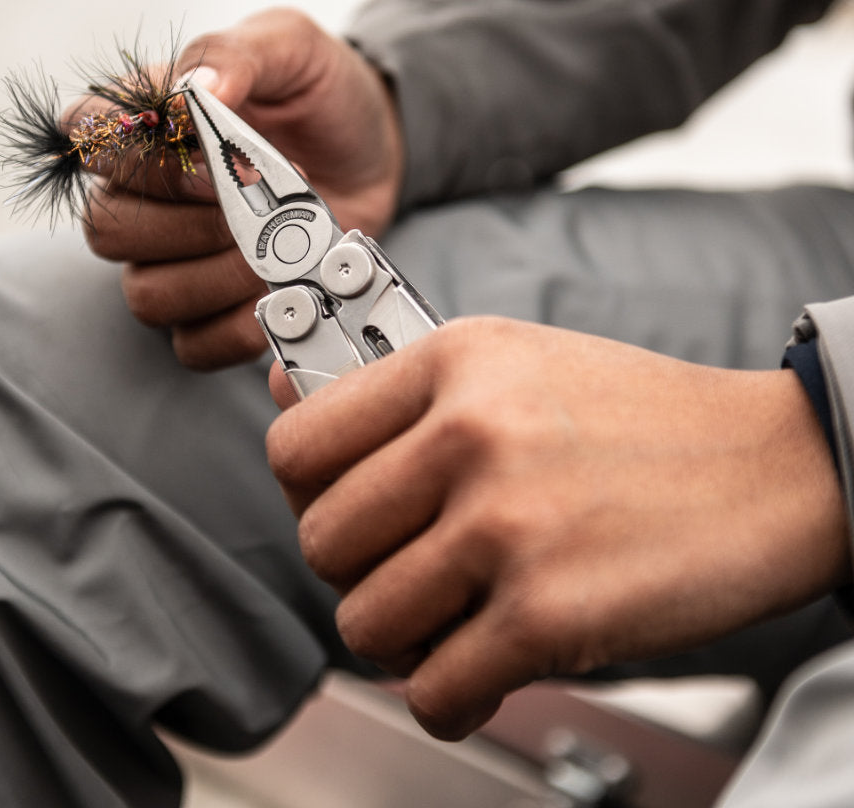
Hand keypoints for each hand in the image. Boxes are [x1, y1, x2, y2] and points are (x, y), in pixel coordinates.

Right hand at [80, 7, 404, 369]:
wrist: (372, 149)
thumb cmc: (321, 94)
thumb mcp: (289, 48)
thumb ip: (235, 54)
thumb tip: (197, 89)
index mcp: (144, 124)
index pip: (88, 140)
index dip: (142, 162)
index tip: (214, 162)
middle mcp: (143, 197)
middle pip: (108, 229)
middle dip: (191, 225)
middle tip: (259, 206)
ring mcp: (172, 260)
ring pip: (147, 295)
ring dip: (220, 277)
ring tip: (278, 247)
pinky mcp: (210, 310)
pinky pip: (193, 345)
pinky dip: (238, 328)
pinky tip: (276, 293)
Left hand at [266, 317, 849, 739]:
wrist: (772, 465)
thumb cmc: (635, 417)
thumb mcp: (510, 360)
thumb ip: (395, 386)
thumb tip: (281, 388)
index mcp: (453, 361)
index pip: (298, 443)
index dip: (306, 490)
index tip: (339, 506)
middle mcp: (471, 433)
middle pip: (322, 542)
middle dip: (359, 569)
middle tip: (410, 566)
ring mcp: (508, 524)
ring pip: (365, 620)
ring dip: (403, 635)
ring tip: (455, 613)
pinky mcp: (549, 613)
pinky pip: (432, 688)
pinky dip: (447, 693)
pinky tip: (483, 665)